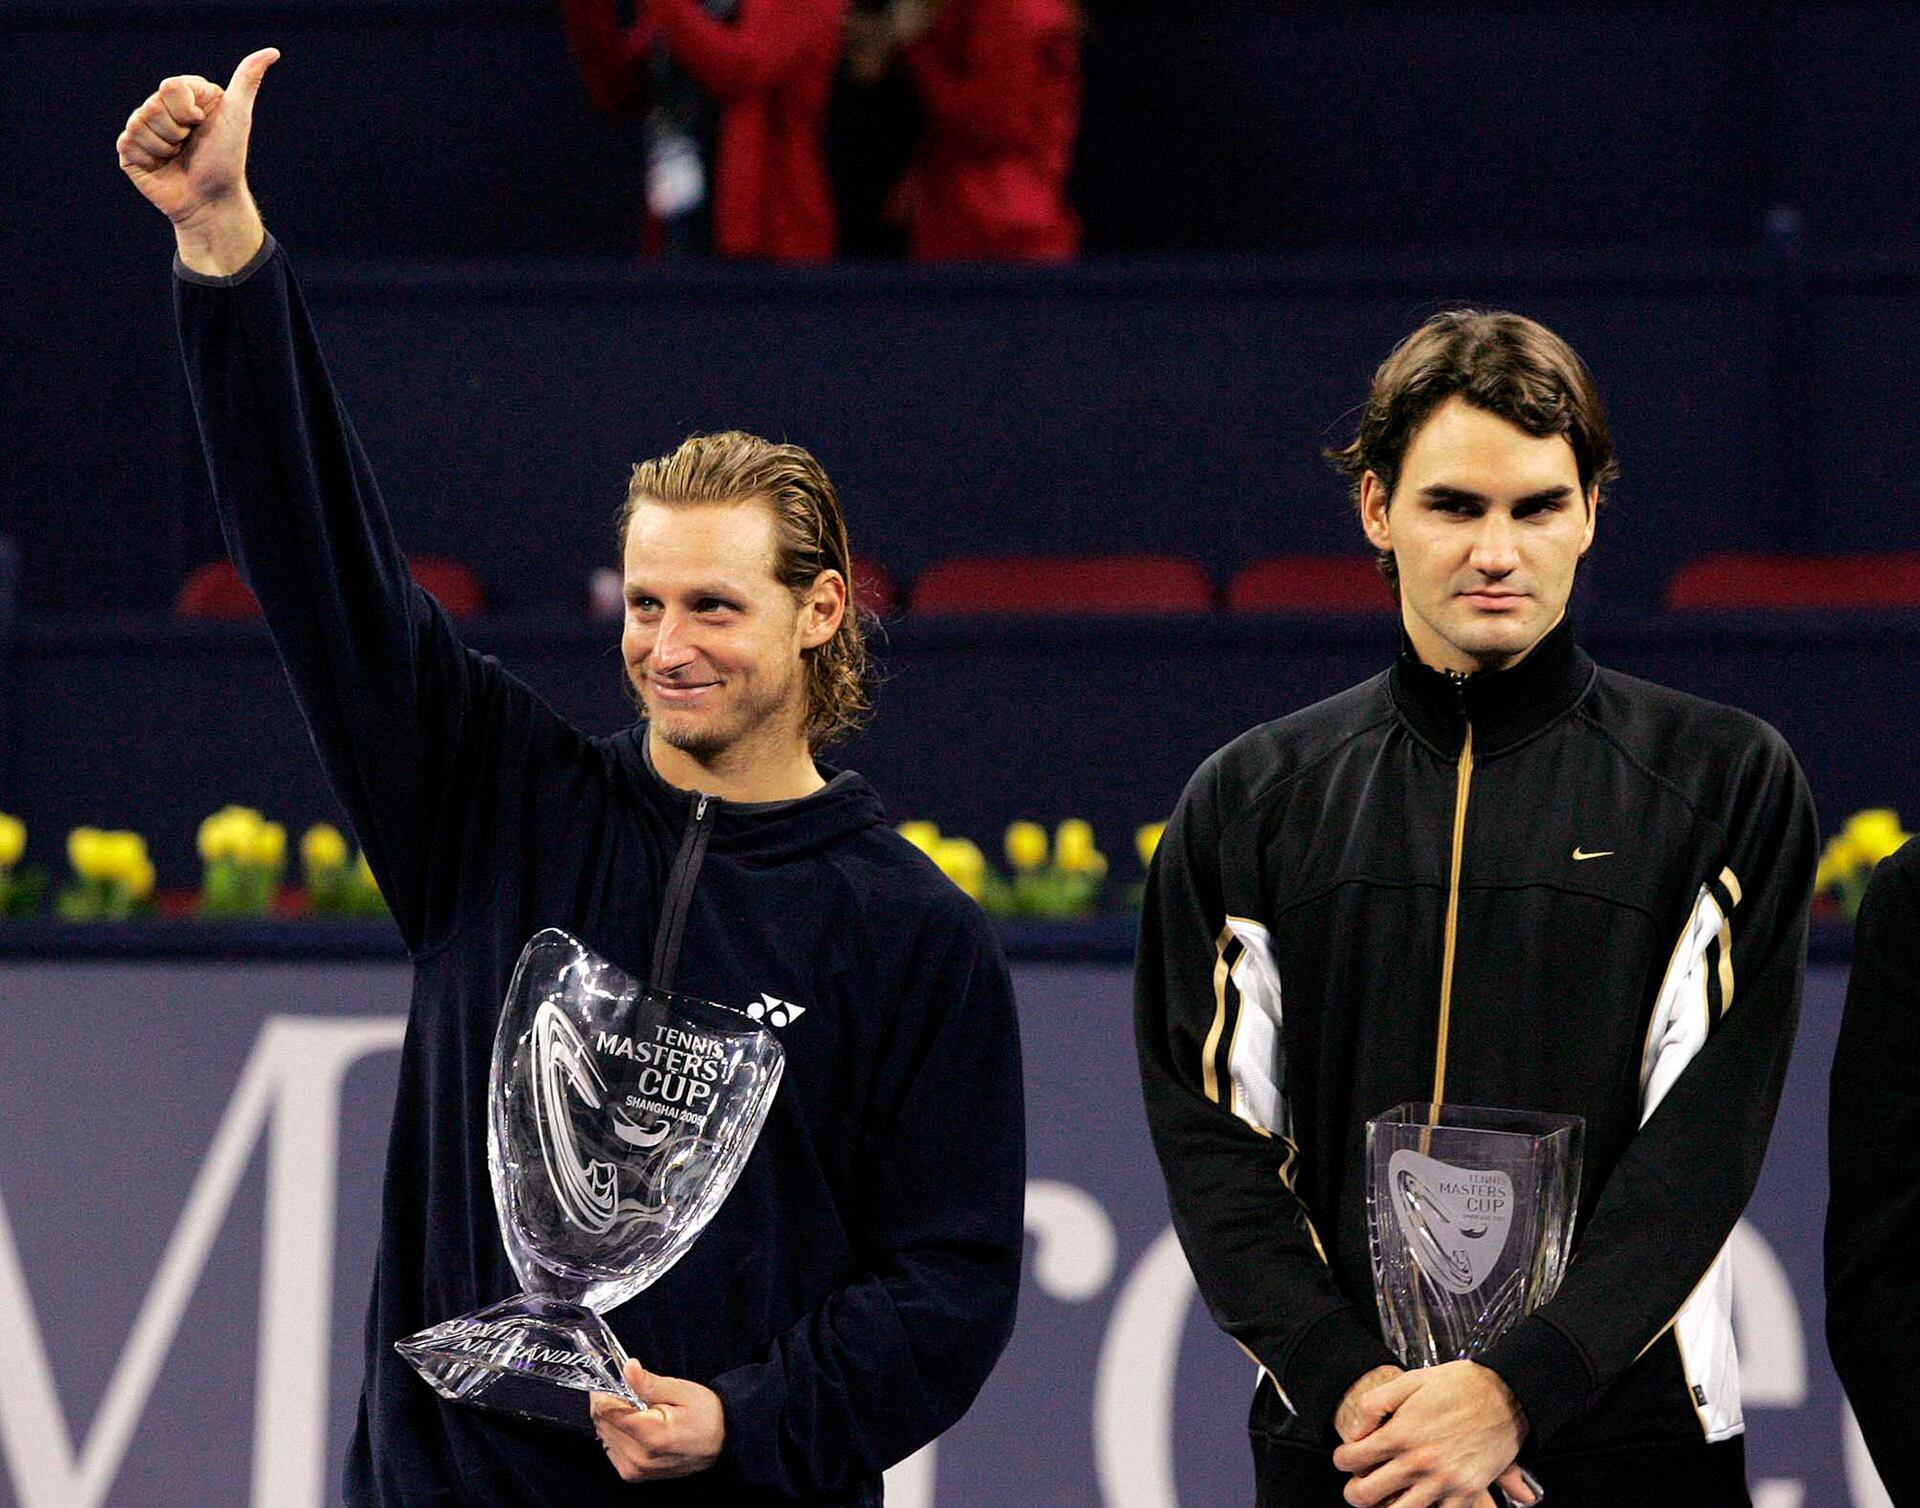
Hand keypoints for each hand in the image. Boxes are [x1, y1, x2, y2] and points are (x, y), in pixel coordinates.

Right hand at [117, 49, 278, 273]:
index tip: (201, 123)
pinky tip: (161, 166)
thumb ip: (247, 80)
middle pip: (153, 104)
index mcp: (186, 96)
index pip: (170, 86)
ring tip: (177, 157)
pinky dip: (148, 157)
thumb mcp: (238, 117)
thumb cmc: (226, 161)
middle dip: (176, 130)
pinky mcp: (129, 150)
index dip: (187, 109)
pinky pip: (127, 142)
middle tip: (189, 145)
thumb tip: (272, 51)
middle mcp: (163, 108)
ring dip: (163, 146)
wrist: (211, 202)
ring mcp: (144, 128)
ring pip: (138, 123)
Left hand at [589, 1358, 725, 1481]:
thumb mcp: (681, 1391)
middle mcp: (638, 1458)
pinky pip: (609, 1445)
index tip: (613, 1377)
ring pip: (602, 1433)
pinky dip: (616, 1431)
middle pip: (601, 1422)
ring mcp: (633, 1469)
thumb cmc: (706, 1415)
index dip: (604, 1390)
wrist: (722, 1443)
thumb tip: (626, 1368)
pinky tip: (636, 1424)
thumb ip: (649, 1383)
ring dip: (612, 1417)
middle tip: (629, 1391)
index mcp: (651, 1436)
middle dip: (609, 1401)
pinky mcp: (631, 1474)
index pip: (606, 1410)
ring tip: (637, 1408)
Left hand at [1332, 1360, 1532, 1507]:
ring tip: (1385, 1499)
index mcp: (1401, 1433)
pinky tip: (1421, 1503)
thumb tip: (1355, 1433)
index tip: (1346, 1458)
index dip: (1342, 1460)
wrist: (1507, 1394)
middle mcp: (1419, 1462)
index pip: (1351, 1459)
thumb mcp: (1409, 1381)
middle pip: (1367, 1494)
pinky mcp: (1468, 1492)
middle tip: (1357, 1488)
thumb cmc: (1457, 1384)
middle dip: (1355, 1492)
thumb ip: (1374, 1405)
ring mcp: (1444, 1481)